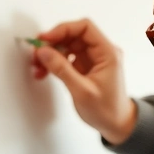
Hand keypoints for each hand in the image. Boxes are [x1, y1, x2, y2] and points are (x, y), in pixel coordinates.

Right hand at [31, 19, 136, 144]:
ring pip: (67, 46)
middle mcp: (101, 52)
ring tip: (38, 66)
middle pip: (73, 35)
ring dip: (51, 54)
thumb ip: (62, 69)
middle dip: (53, 43)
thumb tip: (44, 52)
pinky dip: (54, 62)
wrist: (116, 125)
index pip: (85, 28)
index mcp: (107, 53)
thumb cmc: (107, 110)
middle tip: (37, 54)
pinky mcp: (85, 67)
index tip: (45, 39)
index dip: (63, 29)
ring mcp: (92, 60)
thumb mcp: (82, 90)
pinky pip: (66, 58)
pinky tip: (45, 71)